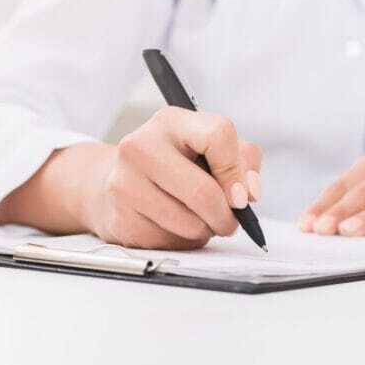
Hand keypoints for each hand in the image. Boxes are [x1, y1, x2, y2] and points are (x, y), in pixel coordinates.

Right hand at [81, 106, 262, 249]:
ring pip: (189, 223)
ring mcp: (124, 183)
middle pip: (202, 192)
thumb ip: (242, 160)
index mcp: (171, 122)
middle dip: (225, 215)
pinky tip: (174, 225)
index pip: (218, 135)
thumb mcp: (211, 146)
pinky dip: (182, 241)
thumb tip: (249, 192)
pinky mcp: (119, 218)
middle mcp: (141, 146)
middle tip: (230, 221)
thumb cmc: (175, 161)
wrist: (115, 179)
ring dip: (206, 230)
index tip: (242, 195)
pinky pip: (169, 242)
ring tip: (200, 219)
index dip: (236, 171)